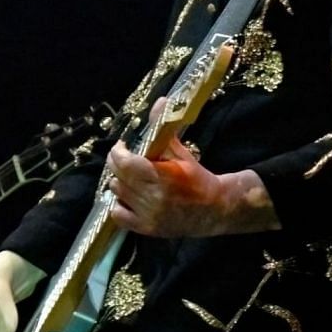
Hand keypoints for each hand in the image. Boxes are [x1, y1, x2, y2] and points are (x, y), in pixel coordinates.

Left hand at [105, 100, 277, 237]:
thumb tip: (160, 102)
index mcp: (161, 176)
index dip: (118, 151)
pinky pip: (118, 215)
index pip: (124, 162)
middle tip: (127, 159)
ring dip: (120, 182)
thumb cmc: (197, 178)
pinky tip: (130, 197)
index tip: (123, 146)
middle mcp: (152, 197)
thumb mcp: (182, 153)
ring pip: (117, 192)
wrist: (215, 208)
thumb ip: (165, 129)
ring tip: (131, 177)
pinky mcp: (146, 228)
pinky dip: (119, 204)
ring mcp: (148, 215)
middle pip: (117, 176)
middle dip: (119, 164)